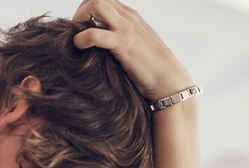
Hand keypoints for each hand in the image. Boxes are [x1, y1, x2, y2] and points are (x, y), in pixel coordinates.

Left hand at [72, 0, 193, 100]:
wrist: (169, 80)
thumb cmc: (151, 67)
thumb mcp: (135, 43)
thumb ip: (120, 36)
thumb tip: (101, 39)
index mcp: (130, 16)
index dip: (87, 9)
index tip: (84, 27)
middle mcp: (128, 18)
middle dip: (81, 11)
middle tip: (79, 31)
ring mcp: (126, 29)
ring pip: (96, 5)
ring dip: (80, 18)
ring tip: (79, 37)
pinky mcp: (124, 45)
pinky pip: (95, 34)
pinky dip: (82, 39)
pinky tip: (80, 47)